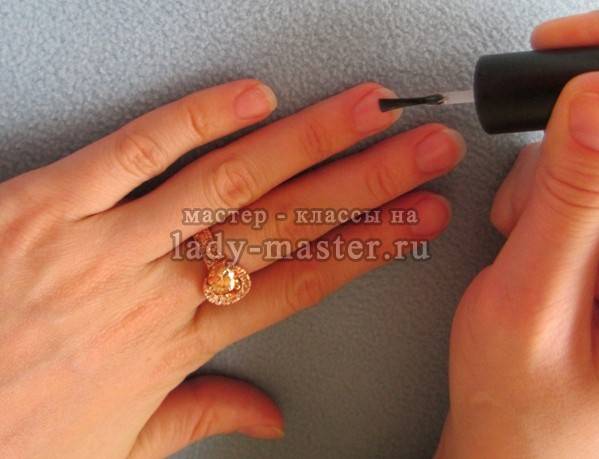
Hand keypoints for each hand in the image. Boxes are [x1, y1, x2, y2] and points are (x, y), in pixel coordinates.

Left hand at [0, 79, 464, 456]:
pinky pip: (133, 153)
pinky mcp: (44, 208)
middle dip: (365, 182)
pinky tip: (250, 99)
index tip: (417, 220)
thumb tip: (262, 416)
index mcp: (175, 346)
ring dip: (304, 143)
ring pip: (226, 184)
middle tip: (419, 151)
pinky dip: (194, 121)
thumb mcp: (118, 448)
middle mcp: (153, 290)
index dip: (368, 248)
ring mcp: (103, 245)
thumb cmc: (13, 439)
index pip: (300, 284)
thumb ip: (197, 416)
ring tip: (364, 114)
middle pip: (283, 226)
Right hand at [436, 11, 598, 458]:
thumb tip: (591, 103)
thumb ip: (565, 200)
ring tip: (521, 241)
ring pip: (588, 155)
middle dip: (553, 154)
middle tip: (524, 210)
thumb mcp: (528, 300)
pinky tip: (529, 238)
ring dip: (540, 180)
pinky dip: (539, 192)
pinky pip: (577, 179)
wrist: (516, 433)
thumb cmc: (524, 400)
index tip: (562, 50)